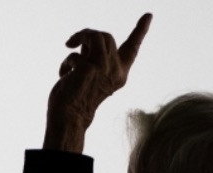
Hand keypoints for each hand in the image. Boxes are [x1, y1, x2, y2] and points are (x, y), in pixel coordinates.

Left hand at [44, 13, 151, 151]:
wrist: (69, 117)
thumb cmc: (76, 98)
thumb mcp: (91, 74)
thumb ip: (93, 57)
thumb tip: (86, 39)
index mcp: (119, 75)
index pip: (133, 49)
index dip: (140, 30)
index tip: (149, 14)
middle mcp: (116, 71)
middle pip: (107, 36)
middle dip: (88, 34)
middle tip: (72, 42)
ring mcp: (104, 68)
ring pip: (96, 36)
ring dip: (79, 36)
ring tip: (69, 46)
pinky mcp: (90, 67)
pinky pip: (77, 51)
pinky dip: (67, 60)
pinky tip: (64, 74)